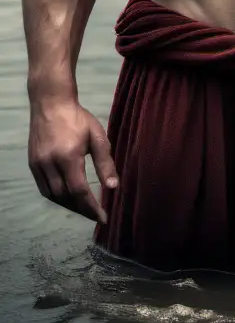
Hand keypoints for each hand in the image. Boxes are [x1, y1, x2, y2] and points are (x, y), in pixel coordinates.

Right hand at [28, 98, 117, 222]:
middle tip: (96, 215)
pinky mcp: (32, 164)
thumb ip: (105, 163)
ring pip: (53, 196)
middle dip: (81, 209)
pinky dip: (57, 196)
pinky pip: (44, 188)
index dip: (92, 208)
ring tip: (84, 208)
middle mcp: (49, 164)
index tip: (103, 218)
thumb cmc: (79, 118)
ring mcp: (38, 165)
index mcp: (68, 157)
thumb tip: (113, 187)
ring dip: (69, 205)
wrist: (51, 104)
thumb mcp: (98, 137)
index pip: (80, 191)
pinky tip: (68, 197)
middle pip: (65, 197)